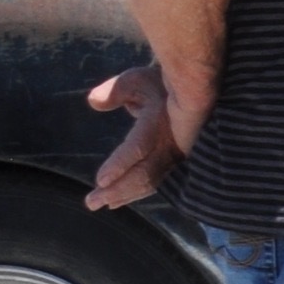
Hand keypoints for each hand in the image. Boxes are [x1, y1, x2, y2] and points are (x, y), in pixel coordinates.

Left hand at [85, 62, 191, 210]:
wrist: (192, 94)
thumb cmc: (158, 86)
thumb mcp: (136, 80)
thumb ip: (115, 91)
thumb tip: (94, 102)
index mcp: (159, 120)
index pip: (139, 146)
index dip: (121, 164)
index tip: (100, 180)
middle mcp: (171, 142)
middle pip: (145, 172)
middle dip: (117, 189)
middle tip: (91, 202)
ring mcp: (175, 154)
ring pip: (151, 181)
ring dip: (124, 195)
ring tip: (98, 203)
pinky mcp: (174, 163)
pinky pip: (156, 182)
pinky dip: (135, 193)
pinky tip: (116, 200)